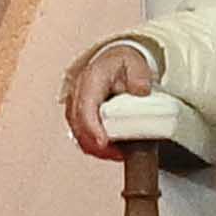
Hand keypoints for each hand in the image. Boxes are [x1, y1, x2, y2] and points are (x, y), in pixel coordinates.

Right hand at [62, 38, 170, 161]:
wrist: (113, 62)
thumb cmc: (121, 63)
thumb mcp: (134, 62)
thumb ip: (139, 75)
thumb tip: (141, 90)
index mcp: (90, 80)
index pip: (85, 107)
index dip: (92, 127)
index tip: (103, 142)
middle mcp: (77, 94)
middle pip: (79, 126)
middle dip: (96, 145)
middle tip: (118, 153)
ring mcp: (75, 106)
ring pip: (79, 134)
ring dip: (96, 148)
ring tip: (118, 153)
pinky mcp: (78, 117)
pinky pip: (82, 136)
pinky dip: (95, 146)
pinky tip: (111, 150)